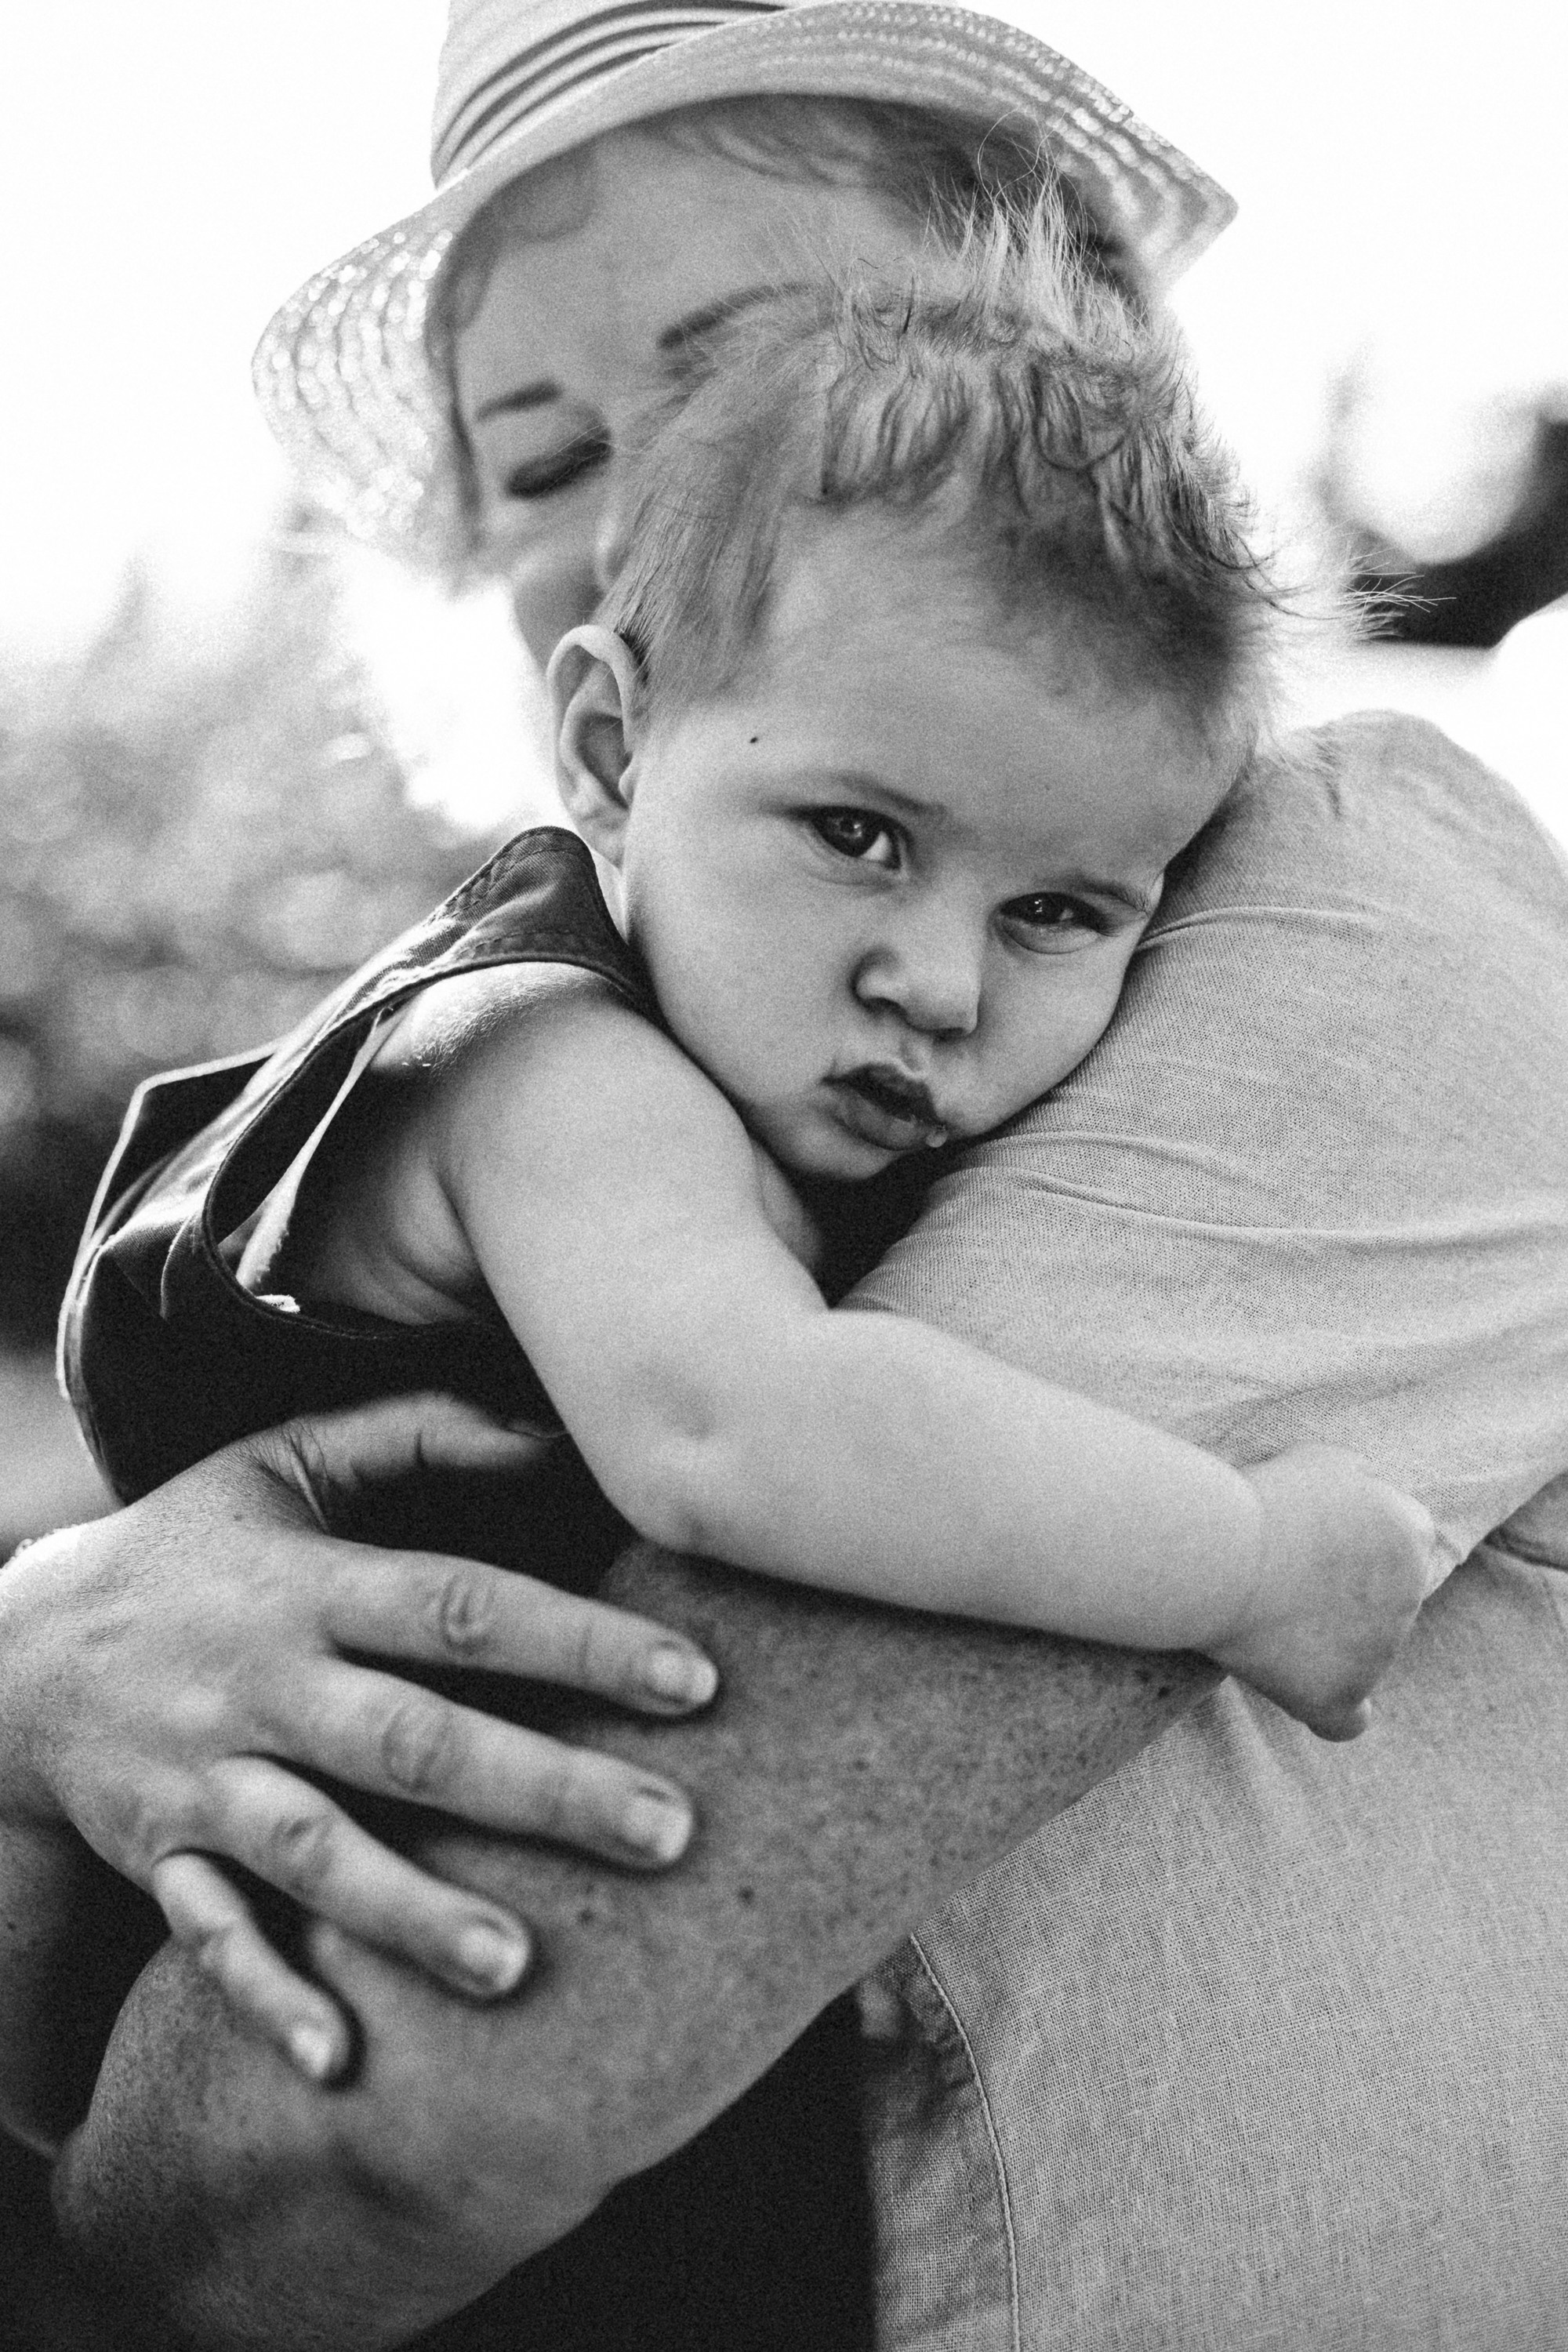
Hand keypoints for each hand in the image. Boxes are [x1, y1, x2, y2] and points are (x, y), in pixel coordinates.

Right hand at [1, 1395, 716, 2082]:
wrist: (15, 1648)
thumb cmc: (193, 1545)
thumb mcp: (284, 1460)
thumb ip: (416, 1434)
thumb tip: (549, 1430)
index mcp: (312, 1587)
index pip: (463, 1609)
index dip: (577, 1641)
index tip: (694, 1680)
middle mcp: (264, 1684)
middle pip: (415, 1742)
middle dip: (544, 1789)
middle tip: (669, 1834)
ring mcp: (208, 1779)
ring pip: (317, 1852)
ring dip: (414, 1912)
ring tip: (518, 1966)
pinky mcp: (163, 1857)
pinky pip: (212, 1937)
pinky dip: (270, 1999)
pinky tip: (345, 2059)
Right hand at [1218, 1445, 1438, 1739]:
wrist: (1218, 1553)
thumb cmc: (1260, 1499)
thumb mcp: (1325, 1462)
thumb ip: (1362, 1487)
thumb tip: (1368, 1508)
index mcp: (1411, 1533)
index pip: (1405, 1545)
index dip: (1359, 1546)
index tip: (1312, 1546)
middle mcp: (1410, 1595)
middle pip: (1382, 1601)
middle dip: (1340, 1594)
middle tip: (1274, 1578)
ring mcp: (1379, 1651)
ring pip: (1356, 1652)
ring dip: (1321, 1640)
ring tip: (1255, 1613)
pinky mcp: (1338, 1693)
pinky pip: (1347, 1721)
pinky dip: (1332, 1712)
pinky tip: (1307, 1700)